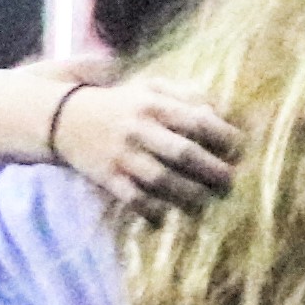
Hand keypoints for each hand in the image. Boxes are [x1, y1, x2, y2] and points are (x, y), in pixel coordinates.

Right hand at [55, 78, 239, 212]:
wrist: (62, 117)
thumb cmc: (122, 103)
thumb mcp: (151, 87)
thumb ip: (186, 96)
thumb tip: (219, 113)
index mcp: (154, 106)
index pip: (196, 122)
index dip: (224, 137)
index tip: (242, 149)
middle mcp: (138, 131)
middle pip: (182, 153)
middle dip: (212, 170)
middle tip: (232, 181)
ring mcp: (121, 155)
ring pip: (160, 179)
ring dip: (188, 194)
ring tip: (207, 201)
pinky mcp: (105, 176)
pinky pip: (132, 198)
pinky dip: (151, 209)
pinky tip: (168, 216)